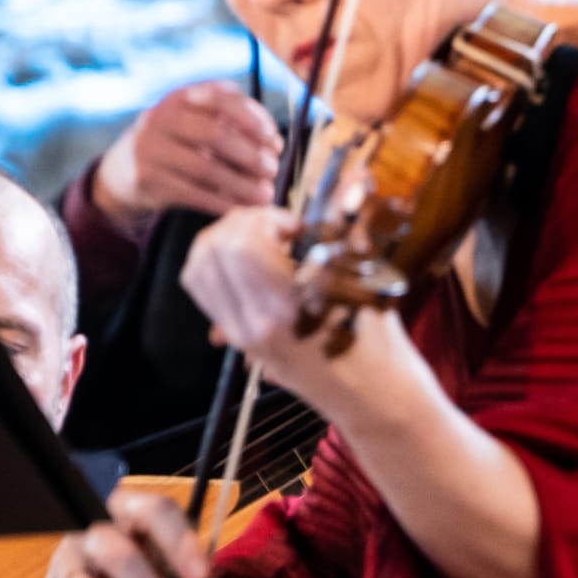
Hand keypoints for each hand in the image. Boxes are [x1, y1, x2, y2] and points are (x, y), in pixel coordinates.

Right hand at [93, 81, 280, 229]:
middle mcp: (162, 118)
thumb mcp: (198, 122)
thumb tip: (275, 146)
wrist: (124, 168)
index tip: (274, 139)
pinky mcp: (147, 179)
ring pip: (206, 168)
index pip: (221, 97)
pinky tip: (242, 208)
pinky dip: (223, 203)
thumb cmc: (179, 143)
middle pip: (215, 134)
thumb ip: (233, 125)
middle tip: (272, 169)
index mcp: (181, 97)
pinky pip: (193, 194)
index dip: (253, 118)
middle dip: (250, 155)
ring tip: (266, 195)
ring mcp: (151, 148)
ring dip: (242, 185)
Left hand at [178, 205, 418, 427]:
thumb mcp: (371, 283)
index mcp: (287, 308)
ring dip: (224, 240)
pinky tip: (250, 262)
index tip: (297, 227)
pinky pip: (202, 290)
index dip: (266, 219)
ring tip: (260, 241)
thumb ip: (351, 231)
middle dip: (242, 223)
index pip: (242, 244)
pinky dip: (215, 263)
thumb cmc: (379, 342)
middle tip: (277, 227)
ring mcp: (240, 332)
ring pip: (198, 267)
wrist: (371, 396)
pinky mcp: (237, 338)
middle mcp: (253, 322)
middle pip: (213, 249)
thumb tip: (354, 181)